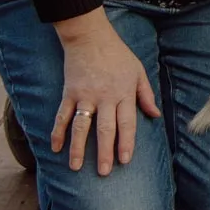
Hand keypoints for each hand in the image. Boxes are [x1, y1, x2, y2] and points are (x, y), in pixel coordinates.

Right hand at [51, 9, 159, 174]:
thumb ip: (146, 95)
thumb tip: (155, 115)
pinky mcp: (69, 93)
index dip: (126, 142)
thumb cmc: (118, 54)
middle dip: (104, 152)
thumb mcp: (138, 71)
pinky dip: (57, 132)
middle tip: (104, 172)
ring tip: (76, 168)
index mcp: (124, 93)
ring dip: (78, 148)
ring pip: (81, 126)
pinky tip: (55, 148)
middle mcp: (105, 97)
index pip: (126, 123)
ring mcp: (85, 96)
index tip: (125, 160)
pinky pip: (62, 115)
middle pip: (105, 129)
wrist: (90, 37)